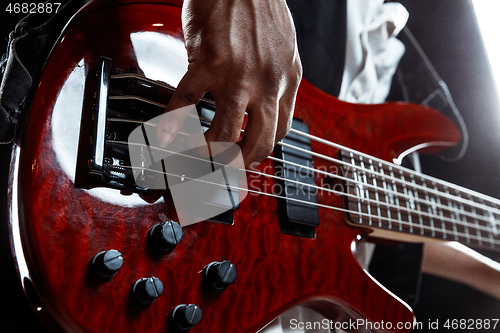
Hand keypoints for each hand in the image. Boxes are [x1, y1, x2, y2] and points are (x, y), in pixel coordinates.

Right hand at [156, 0, 301, 167]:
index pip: (281, 130)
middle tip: (225, 170)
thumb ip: (276, 76)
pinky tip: (165, 132)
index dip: (263, 150)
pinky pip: (185, 104)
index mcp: (287, 79)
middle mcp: (267, 84)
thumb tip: (262, 100)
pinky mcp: (207, 64)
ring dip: (207, 153)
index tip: (250, 156)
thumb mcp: (283, 46)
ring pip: (223, 135)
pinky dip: (171, 124)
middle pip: (258, 142)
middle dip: (239, 164)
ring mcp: (237, 77)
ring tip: (196, 156)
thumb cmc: (259, 4)